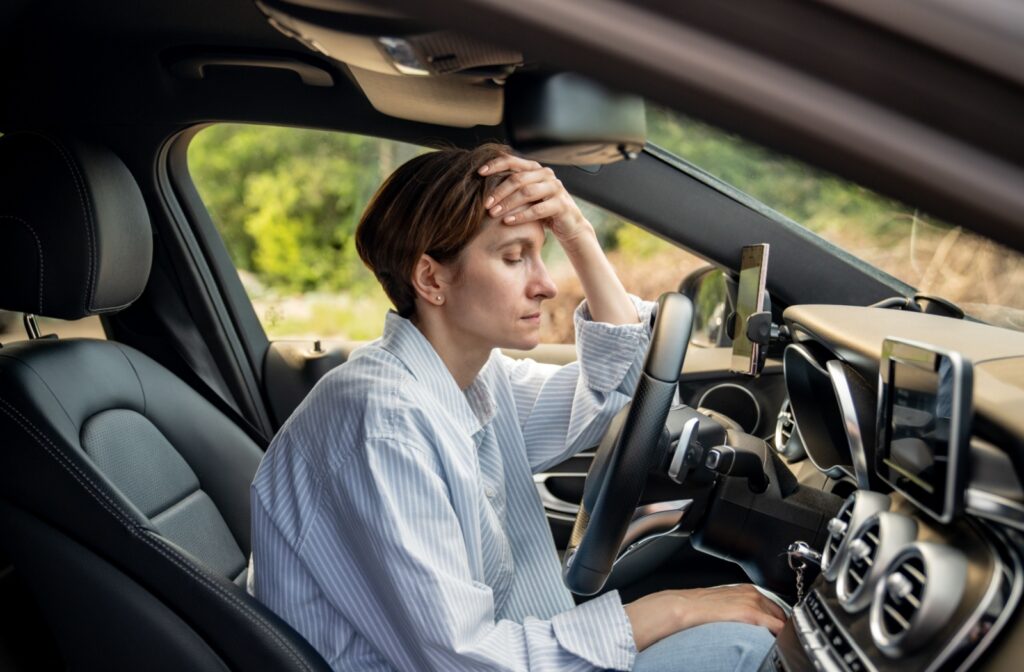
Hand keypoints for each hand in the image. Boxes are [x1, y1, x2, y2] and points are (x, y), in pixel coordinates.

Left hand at [478, 154, 592, 246]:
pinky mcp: (561, 204)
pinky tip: (508, 221)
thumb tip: (482, 184)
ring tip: (493, 213)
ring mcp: (555, 188)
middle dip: (499, 191)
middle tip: (485, 203)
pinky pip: (537, 209)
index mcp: (535, 169)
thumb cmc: (542, 209)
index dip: (495, 165)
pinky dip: (521, 216)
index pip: (512, 161)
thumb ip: (512, 188)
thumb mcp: (527, 196)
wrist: (569, 225)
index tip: (479, 173)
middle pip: (517, 179)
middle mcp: (546, 175)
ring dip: (508, 203)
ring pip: (527, 193)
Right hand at [624, 584, 785, 651]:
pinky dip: (780, 634)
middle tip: (779, 638)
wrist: (686, 607)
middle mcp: (753, 593)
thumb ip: (742, 610)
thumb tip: (751, 624)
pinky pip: (776, 626)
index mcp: (748, 590)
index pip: (775, 607)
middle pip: (781, 613)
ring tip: (777, 642)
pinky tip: (776, 642)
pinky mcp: (750, 612)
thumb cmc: (700, 608)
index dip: (779, 621)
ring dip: (780, 630)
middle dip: (782, 626)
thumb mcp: (726, 605)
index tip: (780, 631)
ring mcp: (753, 601)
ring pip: (781, 619)